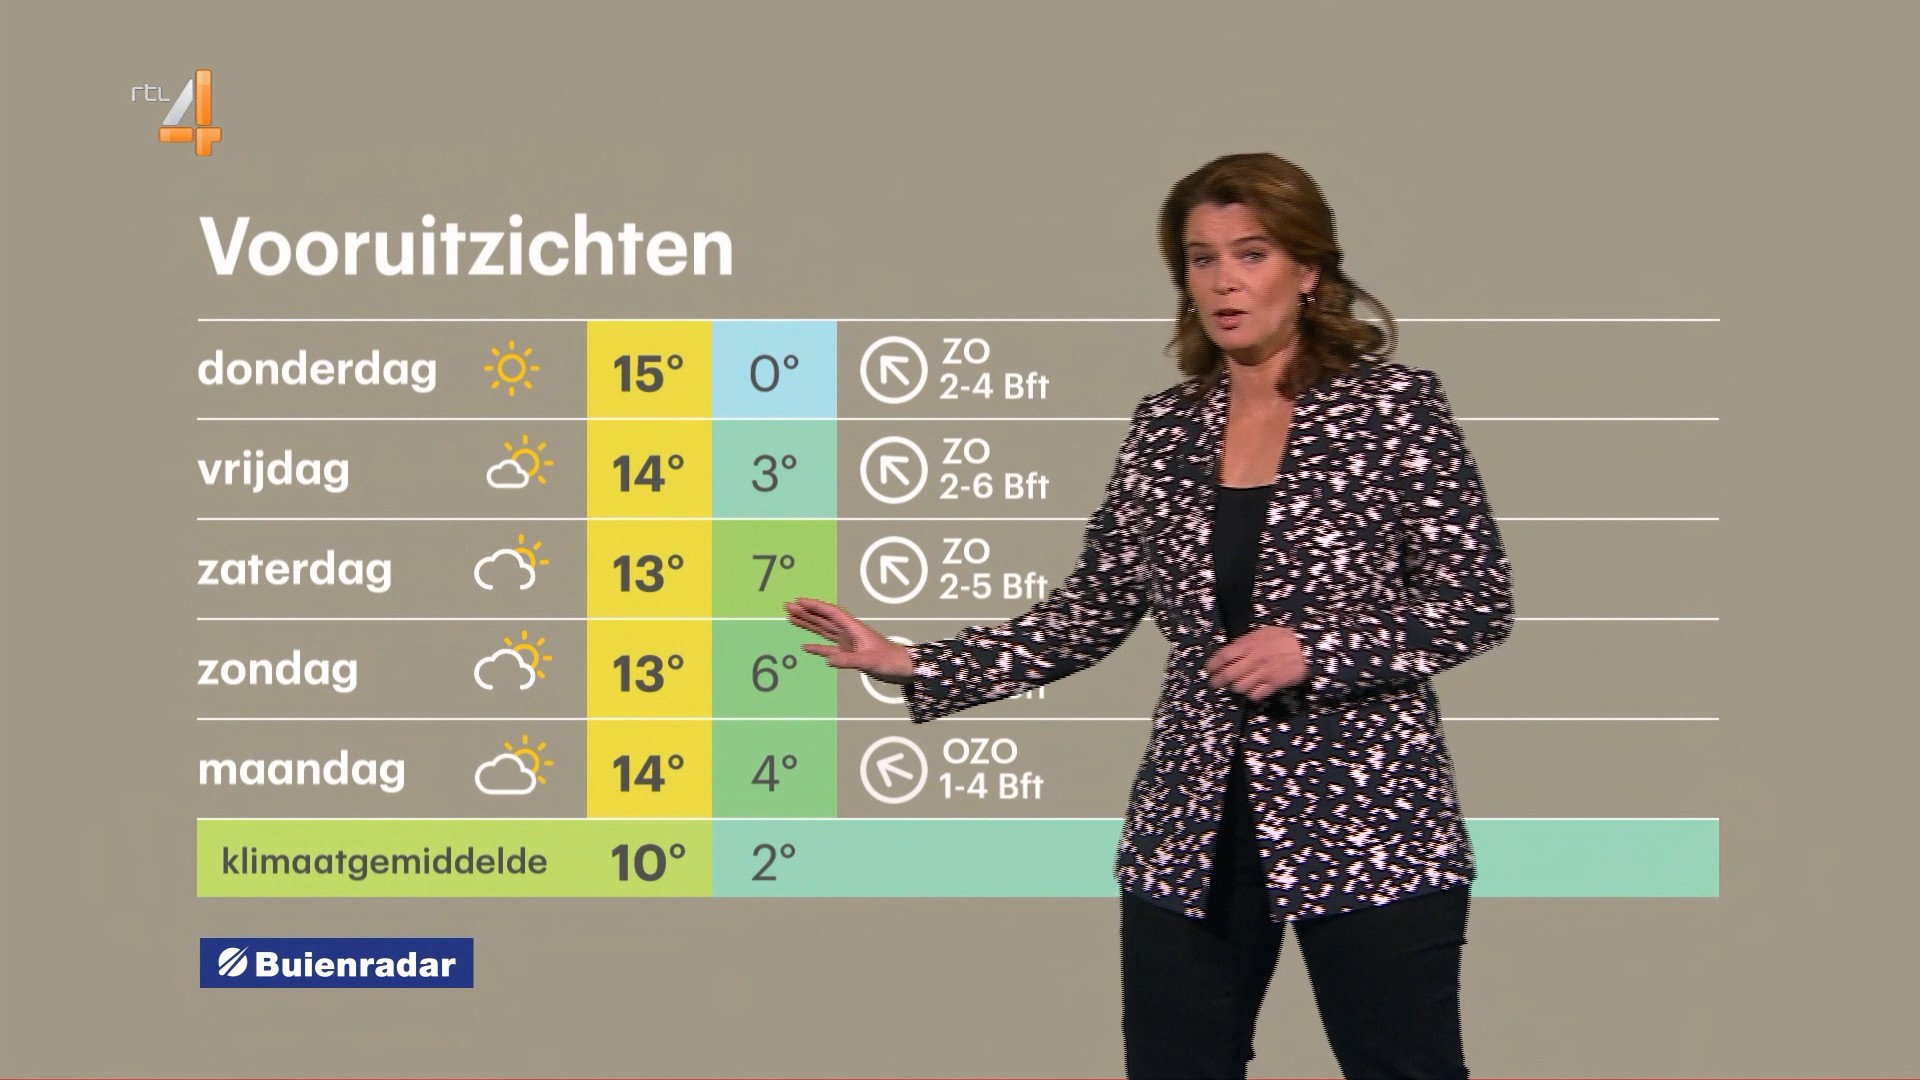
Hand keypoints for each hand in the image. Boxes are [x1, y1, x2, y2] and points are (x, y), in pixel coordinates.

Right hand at [784, 597, 914, 684]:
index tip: (799, 601)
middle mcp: (849, 632)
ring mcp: (848, 643)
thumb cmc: (890, 661)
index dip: (815, 606)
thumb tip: (828, 660)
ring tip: (792, 618)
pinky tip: (805, 646)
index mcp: (854, 628)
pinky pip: (828, 648)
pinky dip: (816, 647)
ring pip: (823, 630)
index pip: (831, 613)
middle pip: (823, 619)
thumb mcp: (869, 661)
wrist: (902, 668)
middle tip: (788, 606)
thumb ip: (848, 660)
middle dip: (806, 612)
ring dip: (808, 624)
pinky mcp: (849, 654)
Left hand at [1205, 625, 1307, 702]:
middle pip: (1227, 675)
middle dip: (1217, 681)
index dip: (1212, 665)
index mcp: (1248, 644)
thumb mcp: (1260, 633)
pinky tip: (1252, 689)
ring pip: (1239, 687)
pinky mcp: (1273, 683)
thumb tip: (1227, 653)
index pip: (1223, 656)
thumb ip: (1243, 643)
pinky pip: (1254, 694)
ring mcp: (1263, 672)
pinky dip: (1250, 694)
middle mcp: (1253, 659)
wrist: (1306, 647)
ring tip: (1236, 685)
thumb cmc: (1283, 639)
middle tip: (1215, 683)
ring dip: (1235, 688)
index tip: (1209, 670)